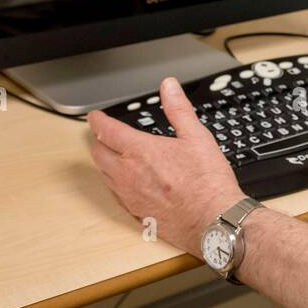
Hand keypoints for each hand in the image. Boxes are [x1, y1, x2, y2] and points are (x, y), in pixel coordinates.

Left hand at [86, 76, 241, 257]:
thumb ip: (178, 109)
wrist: (212, 219)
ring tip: (108, 155)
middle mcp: (127, 174)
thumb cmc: (207, 182)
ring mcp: (129, 196)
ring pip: (104, 175)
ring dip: (103, 162)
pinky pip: (115, 194)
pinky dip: (113, 183)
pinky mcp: (135, 213)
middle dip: (97, 140)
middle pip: (98, 153)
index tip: (95, 116)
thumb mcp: (196, 136)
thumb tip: (169, 87)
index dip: (98, 121)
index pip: (107, 131)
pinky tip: (122, 182)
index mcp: (140, 152)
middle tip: (100, 134)